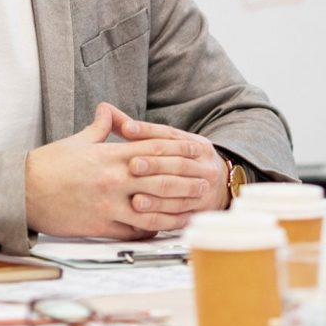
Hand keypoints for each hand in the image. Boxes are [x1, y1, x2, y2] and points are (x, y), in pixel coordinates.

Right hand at [24, 103, 220, 238]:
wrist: (22, 190)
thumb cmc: (49, 164)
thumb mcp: (78, 141)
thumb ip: (100, 127)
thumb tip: (109, 109)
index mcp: (110, 156)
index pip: (153, 149)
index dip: (178, 150)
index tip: (196, 151)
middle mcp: (113, 180)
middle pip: (159, 179)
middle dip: (185, 180)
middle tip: (205, 183)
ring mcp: (108, 204)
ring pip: (151, 208)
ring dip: (175, 209)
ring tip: (193, 209)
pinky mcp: (100, 225)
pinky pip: (132, 230)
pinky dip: (150, 229)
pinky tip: (164, 228)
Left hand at [111, 109, 229, 216]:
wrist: (220, 187)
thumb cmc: (182, 162)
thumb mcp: (169, 144)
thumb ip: (137, 131)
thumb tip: (105, 109)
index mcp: (195, 143)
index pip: (170, 134)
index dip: (147, 131)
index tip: (127, 129)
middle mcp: (204, 163)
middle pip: (177, 162)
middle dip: (154, 164)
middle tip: (131, 165)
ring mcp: (205, 186)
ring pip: (180, 188)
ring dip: (156, 194)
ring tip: (134, 198)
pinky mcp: (201, 208)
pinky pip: (181, 213)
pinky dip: (161, 214)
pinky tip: (144, 216)